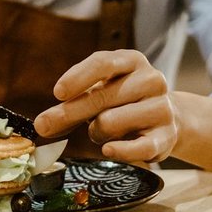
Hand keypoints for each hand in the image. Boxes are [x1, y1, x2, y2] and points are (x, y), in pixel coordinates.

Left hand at [34, 49, 176, 162]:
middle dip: (69, 113)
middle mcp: (150, 80)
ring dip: (96, 132)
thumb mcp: (100, 91)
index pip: (103, 63)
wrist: (168, 118)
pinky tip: (108, 149)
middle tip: (44, 126)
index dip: (78, 77)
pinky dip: (119, 150)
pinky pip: (138, 147)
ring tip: (100, 132)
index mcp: (132, 61)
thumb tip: (43, 124)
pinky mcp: (166, 136)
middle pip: (101, 97)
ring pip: (111, 122)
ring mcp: (161, 108)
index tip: (57, 93)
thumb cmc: (123, 102)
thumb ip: (73, 103)